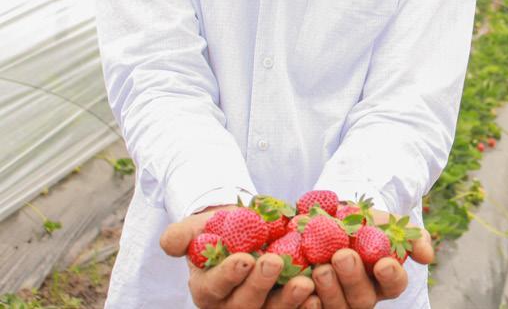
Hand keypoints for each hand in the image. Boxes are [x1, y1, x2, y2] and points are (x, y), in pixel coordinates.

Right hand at [160, 206, 314, 308]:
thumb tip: (170, 244)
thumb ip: (181, 235)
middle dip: (259, 286)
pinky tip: (319, 293)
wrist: (249, 229)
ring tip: (305, 283)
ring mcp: (260, 307)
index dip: (228, 276)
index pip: (215, 287)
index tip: (243, 259)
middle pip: (244, 305)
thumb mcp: (198, 226)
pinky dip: (307, 305)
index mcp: (208, 289)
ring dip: (288, 301)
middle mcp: (232, 305)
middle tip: (273, 263)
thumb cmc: (220, 229)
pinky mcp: (282, 304)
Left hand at [303, 208, 433, 308]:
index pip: (395, 284)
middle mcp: (362, 295)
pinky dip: (303, 301)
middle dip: (352, 279)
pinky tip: (301, 286)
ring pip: (336, 308)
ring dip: (329, 291)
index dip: (391, 276)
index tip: (383, 262)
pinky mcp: (310, 302)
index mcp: (385, 278)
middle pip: (363, 300)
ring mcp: (336, 301)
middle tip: (343, 257)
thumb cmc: (364, 221)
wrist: (329, 215)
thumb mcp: (388, 221)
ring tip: (321, 268)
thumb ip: (411, 236)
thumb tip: (427, 257)